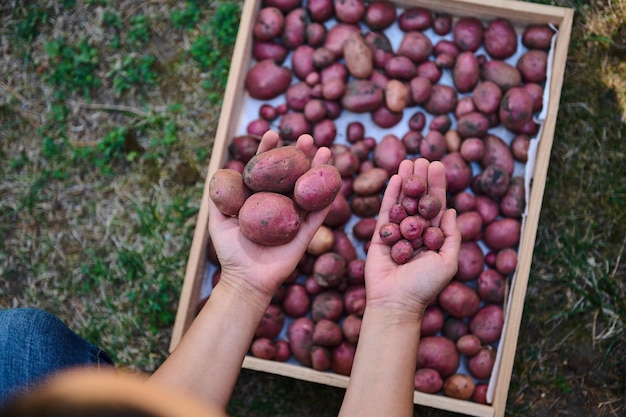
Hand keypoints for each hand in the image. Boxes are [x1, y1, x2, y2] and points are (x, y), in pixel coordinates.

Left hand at [207, 130, 331, 304]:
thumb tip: (219, 170)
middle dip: (299, 154)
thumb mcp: (217, 220)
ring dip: (318, 168)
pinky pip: (320, 212)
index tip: (272, 134)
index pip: (266, 169)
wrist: (245, 279)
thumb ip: (217, 197)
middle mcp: (279, 204)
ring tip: (324, 148)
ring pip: (308, 188)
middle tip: (307, 137)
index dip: (270, 151)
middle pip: (292, 174)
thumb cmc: (230, 251)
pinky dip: (328, 195)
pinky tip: (333, 177)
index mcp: (260, 199)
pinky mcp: (307, 232)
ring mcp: (295, 217)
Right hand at [364, 158, 461, 320]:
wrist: (396, 301)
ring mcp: (397, 232)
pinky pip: (386, 211)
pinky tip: (396, 177)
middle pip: (419, 200)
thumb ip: (451, 235)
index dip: (438, 186)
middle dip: (421, 179)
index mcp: (433, 238)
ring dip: (406, 181)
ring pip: (402, 202)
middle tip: (423, 157)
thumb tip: (452, 210)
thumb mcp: (448, 261)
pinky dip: (391, 194)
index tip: (438, 166)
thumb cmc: (425, 286)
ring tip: (408, 160)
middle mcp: (416, 232)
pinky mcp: (380, 235)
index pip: (436, 206)